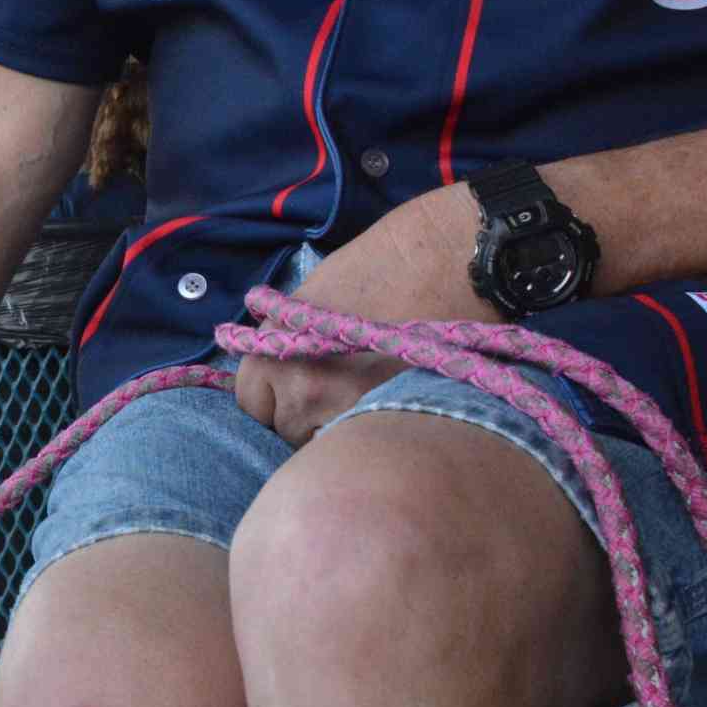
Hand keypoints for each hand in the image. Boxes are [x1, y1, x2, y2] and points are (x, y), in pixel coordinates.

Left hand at [232, 184, 497, 445]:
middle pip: (282, 427)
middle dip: (301, 412)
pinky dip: (367, 432)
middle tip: (335, 387)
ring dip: (333, 426)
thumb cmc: (385, 263)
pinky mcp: (389, 421)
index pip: (250, 400)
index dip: (272, 392)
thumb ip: (283, 335)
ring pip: (319, 441)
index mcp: (278, 349)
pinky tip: (386, 409)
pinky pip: (359, 444)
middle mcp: (304, 389)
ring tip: (364, 396)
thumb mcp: (313, 293)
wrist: (457, 261)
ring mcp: (347, 411)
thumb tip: (270, 365)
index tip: (292, 384)